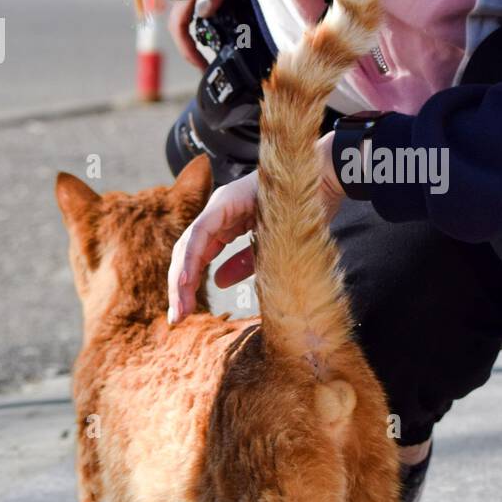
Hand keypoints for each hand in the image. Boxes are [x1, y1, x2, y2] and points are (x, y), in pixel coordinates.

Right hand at [167, 0, 242, 68]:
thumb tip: (201, 12)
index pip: (179, 18)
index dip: (186, 44)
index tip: (200, 63)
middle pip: (186, 23)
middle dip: (193, 47)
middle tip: (207, 66)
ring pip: (201, 22)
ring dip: (206, 41)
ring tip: (219, 58)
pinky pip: (218, 17)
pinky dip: (221, 32)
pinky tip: (234, 41)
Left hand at [167, 132, 345, 323]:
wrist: (325, 183)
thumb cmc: (304, 213)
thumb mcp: (269, 248)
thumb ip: (242, 263)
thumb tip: (218, 282)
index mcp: (225, 221)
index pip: (198, 256)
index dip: (187, 285)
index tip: (183, 314)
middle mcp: (217, 212)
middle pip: (188, 252)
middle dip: (179, 287)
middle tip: (176, 318)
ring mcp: (219, 204)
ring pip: (189, 244)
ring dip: (181, 278)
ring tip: (179, 308)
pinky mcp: (225, 201)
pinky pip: (202, 232)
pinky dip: (192, 257)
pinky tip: (186, 281)